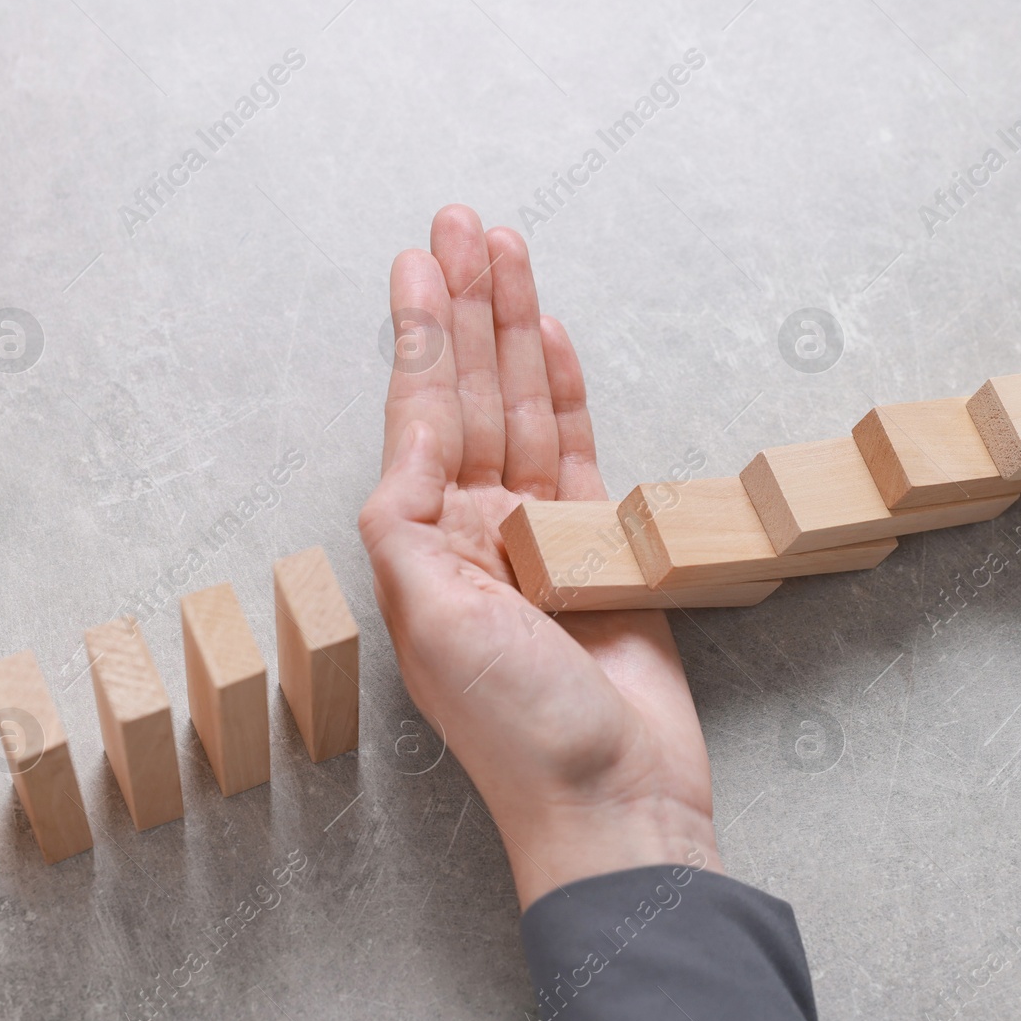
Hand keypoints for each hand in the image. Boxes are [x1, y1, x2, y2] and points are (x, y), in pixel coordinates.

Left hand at [358, 205, 721, 909]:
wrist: (614, 797)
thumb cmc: (519, 727)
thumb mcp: (431, 620)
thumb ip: (408, 522)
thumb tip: (405, 446)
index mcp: (425, 545)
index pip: (420, 415)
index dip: (420, 334)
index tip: (418, 262)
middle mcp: (477, 530)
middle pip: (471, 393)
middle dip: (467, 308)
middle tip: (465, 224)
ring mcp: (540, 537)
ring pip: (526, 411)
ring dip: (514, 333)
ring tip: (507, 253)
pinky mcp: (600, 550)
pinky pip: (580, 454)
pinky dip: (568, 396)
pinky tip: (556, 341)